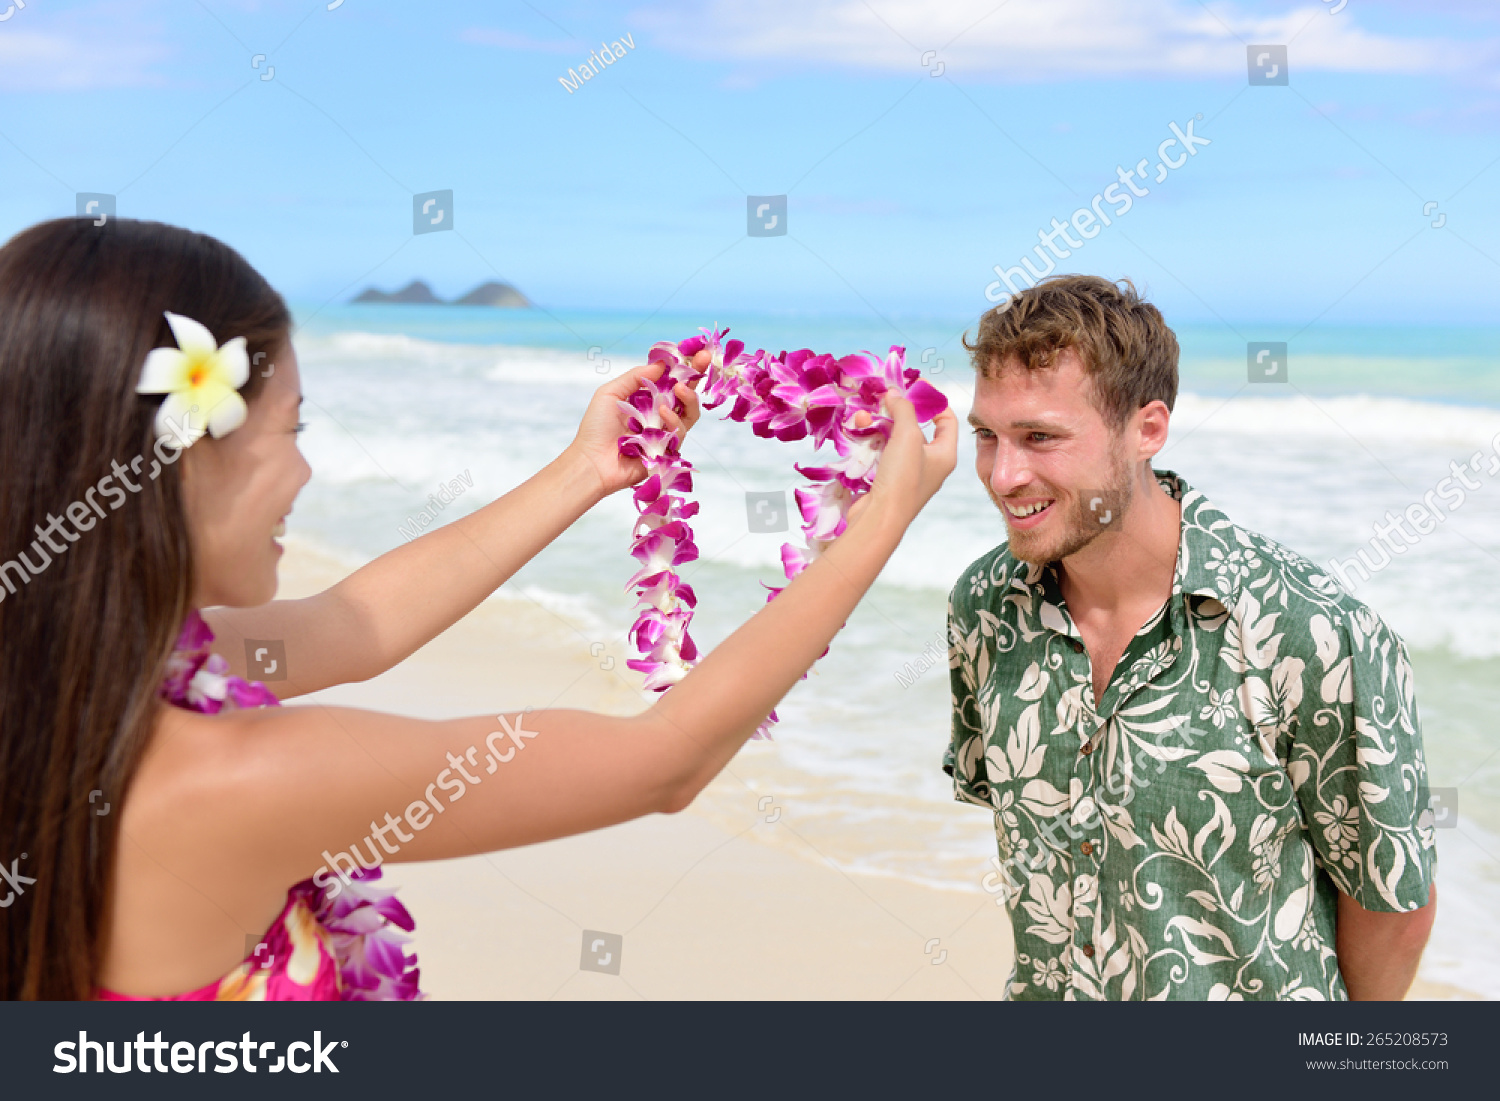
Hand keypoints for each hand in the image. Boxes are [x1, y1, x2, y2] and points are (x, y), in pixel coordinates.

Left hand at [565, 355, 704, 496]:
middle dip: (696, 374)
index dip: (683, 365)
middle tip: (703, 359)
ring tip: (679, 389)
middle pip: (686, 393)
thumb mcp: (611, 393)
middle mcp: (658, 414)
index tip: (696, 350)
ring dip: (688, 398)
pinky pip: (680, 432)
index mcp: (646, 398)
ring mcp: (665, 432)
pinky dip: (673, 419)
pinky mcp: (669, 449)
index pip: (669, 378)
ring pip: (689, 412)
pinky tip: (662, 413)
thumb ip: (636, 377)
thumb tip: (663, 363)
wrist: (592, 462)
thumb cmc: (596, 428)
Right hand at [848, 393, 957, 528]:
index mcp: (945, 455)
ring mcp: (908, 474)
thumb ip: (903, 410)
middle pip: (917, 428)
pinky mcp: (887, 481)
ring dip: (879, 425)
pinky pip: (881, 453)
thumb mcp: (908, 436)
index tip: (916, 387)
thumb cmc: (902, 478)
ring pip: (894, 439)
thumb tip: (895, 393)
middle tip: (883, 398)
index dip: (934, 401)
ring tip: (862, 417)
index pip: (947, 420)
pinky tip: (857, 432)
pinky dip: (870, 441)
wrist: (880, 519)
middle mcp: (930, 464)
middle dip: (898, 412)